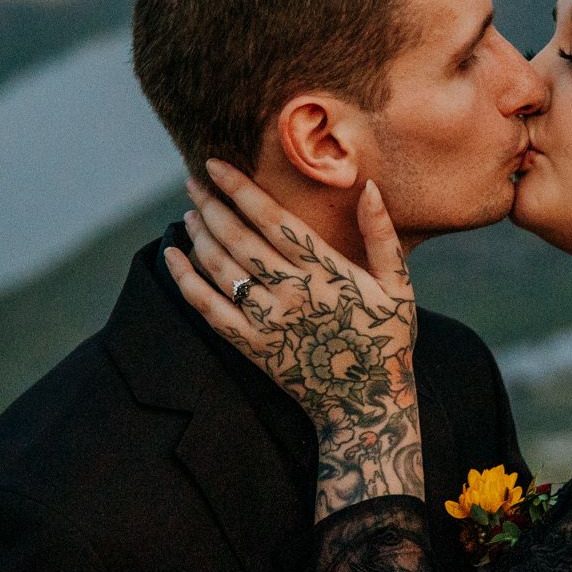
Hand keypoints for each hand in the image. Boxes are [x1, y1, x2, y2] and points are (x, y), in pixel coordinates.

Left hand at [163, 159, 423, 517]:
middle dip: (211, 204)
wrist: (366, 405)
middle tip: (192, 181)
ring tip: (189, 213)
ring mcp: (269, 322)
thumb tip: (369, 187)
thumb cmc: (386, 340)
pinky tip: (173, 256)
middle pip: (238, 238)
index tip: (215, 165)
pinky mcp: (252, 348)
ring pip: (221, 268)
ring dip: (199, 235)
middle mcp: (293, 292)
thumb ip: (381, 235)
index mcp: (326, 271)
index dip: (239, 189)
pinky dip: (186, 280)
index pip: (272, 219)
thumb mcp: (398, 286)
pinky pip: (209, 309)